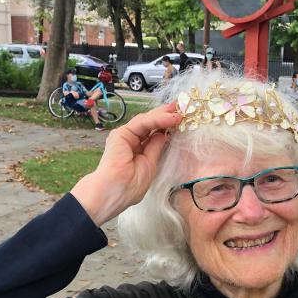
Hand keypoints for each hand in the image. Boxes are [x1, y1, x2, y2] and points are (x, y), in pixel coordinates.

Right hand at [71, 102, 181, 225]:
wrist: (114, 192)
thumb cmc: (130, 187)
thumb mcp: (150, 164)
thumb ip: (156, 148)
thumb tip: (164, 134)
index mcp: (137, 150)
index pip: (154, 133)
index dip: (168, 125)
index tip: (183, 119)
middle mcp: (131, 141)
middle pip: (151, 124)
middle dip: (167, 114)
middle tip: (183, 105)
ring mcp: (125, 136)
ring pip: (148, 121)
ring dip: (165, 114)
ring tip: (181, 110)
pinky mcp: (121, 133)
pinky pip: (143, 123)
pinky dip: (158, 119)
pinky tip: (171, 118)